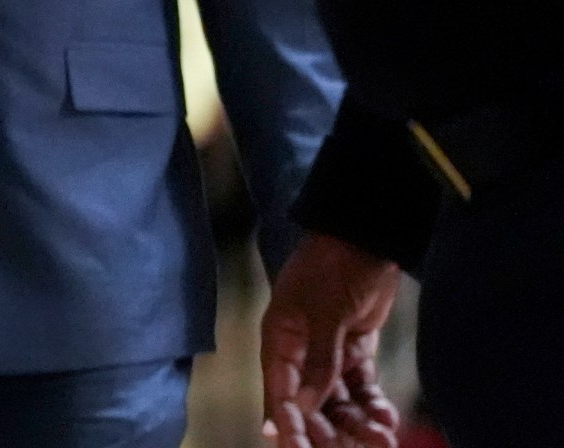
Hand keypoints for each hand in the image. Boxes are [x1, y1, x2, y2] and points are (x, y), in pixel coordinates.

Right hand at [261, 232, 401, 447]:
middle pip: (310, 404)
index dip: (288, 426)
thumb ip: (318, 362)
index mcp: (280, 341)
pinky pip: (359, 387)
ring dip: (358, 422)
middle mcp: (298, 351)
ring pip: (338, 400)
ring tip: (384, 438)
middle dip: (332, 431)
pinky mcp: (353, 348)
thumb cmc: (335, 269)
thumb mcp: (325, 315)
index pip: (279, 393)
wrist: (368, 238)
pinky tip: (387, 417)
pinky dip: (372, 404)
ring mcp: (327, 351)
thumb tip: (302, 405)